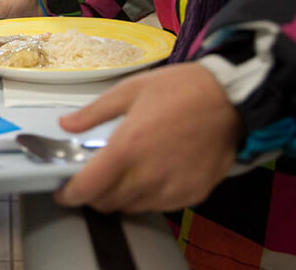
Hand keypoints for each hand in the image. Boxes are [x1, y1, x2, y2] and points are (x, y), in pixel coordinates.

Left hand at [55, 63, 239, 212]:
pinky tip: (150, 176)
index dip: (70, 193)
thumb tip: (67, 124)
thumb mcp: (130, 89)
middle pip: (106, 203)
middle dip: (93, 194)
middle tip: (94, 177)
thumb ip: (94, 112)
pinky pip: (158, 207)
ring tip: (123, 174)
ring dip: (119, 197)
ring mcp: (172, 187)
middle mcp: (149, 173)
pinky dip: (147, 197)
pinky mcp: (192, 194)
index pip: (87, 188)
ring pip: (131, 208)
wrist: (231, 97)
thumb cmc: (183, 88)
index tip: (64, 190)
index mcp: (128, 146)